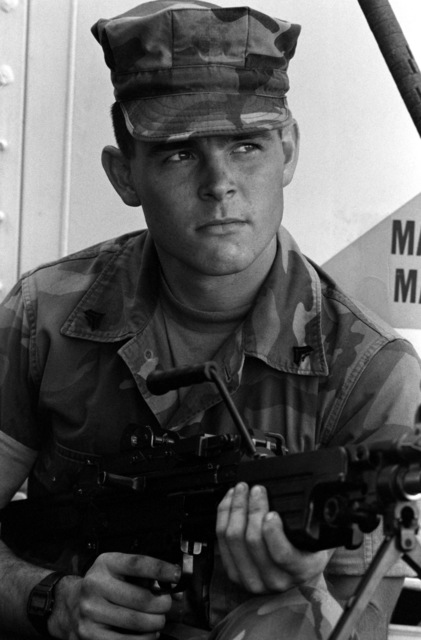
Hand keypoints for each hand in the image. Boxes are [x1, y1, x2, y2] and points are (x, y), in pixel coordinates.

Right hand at [48, 552, 179, 638]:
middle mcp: (95, 586)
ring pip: (138, 622)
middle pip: (143, 599)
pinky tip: (146, 634)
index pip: (137, 564)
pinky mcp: (90, 635)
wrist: (69, 605)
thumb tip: (174, 589)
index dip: (161, 569)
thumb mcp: (116, 570)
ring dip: (156, 624)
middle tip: (166, 605)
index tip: (177, 575)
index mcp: (105, 564)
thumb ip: (142, 576)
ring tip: (157, 621)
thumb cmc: (101, 586)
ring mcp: (91, 612)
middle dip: (163, 604)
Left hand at [216, 483, 331, 593]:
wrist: (296, 572)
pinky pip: (221, 540)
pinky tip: (230, 500)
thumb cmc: (309, 549)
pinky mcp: (234, 572)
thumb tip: (304, 499)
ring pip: (233, 540)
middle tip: (257, 489)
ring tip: (242, 490)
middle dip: (252, 509)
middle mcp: (274, 580)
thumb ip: (312, 524)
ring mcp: (251, 579)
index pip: (282, 555)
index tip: (272, 512)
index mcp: (300, 571)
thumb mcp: (320, 539)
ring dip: (235, 509)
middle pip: (252, 542)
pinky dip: (224, 515)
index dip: (273, 532)